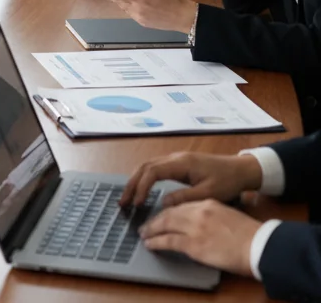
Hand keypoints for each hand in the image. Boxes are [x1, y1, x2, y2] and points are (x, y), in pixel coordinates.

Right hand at [123, 152, 262, 207]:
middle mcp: (174, 158)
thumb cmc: (227, 181)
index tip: (138, 204)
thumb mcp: (208, 194)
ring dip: (136, 180)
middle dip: (132, 183)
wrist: (241, 169)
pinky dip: (145, 178)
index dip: (142, 187)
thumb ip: (185, 198)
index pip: (152, 172)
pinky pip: (155, 168)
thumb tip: (163, 203)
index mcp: (181, 163)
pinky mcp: (179, 164)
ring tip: (129, 198)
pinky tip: (142, 190)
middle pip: (145, 166)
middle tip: (123, 201)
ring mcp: (176, 159)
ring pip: (148, 166)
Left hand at [139, 199, 258, 277]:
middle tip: (146, 224)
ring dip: (152, 229)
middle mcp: (198, 212)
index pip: (181, 205)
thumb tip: (202, 223)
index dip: (168, 211)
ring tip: (144, 234)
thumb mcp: (228, 215)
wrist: (260, 245)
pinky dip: (156, 242)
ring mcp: (195, 228)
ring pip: (165, 225)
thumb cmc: (251, 234)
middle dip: (156, 219)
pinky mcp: (194, 245)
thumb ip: (212, 215)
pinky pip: (169, 241)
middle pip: (170, 213)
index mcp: (208, 203)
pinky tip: (150, 243)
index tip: (162, 215)